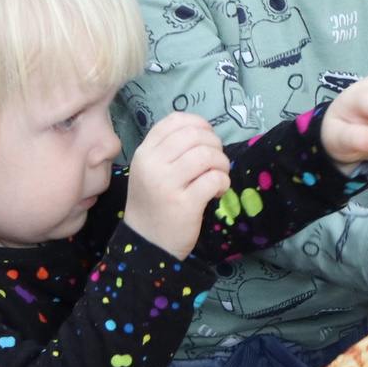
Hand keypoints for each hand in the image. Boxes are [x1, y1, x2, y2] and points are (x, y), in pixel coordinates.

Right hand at [122, 113, 231, 257]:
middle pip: (195, 135)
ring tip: (218, 177)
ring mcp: (166, 184)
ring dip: (222, 164)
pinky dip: (223, 182)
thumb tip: (204, 131)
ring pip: (207, 155)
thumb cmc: (154, 205)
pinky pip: (214, 179)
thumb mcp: (149, 172)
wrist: (146, 245)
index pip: (174, 121)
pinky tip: (218, 192)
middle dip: (215, 144)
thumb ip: (168, 150)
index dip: (199, 123)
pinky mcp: (184, 203)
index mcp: (144, 153)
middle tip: (216, 162)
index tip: (207, 137)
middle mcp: (152, 164)